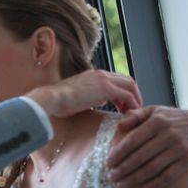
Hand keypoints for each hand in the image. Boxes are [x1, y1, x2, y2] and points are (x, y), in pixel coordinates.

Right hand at [27, 70, 141, 117]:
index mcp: (92, 74)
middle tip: (133, 108)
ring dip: (135, 99)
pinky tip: (130, 113)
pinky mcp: (107, 89)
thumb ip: (88, 96)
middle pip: (126, 80)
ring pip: (130, 85)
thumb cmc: (57, 101)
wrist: (52, 98)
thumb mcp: (75, 96)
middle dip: (133, 93)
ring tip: (135, 112)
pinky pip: (127, 95)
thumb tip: (97, 102)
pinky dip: (132, 104)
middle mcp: (100, 74)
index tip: (122, 104)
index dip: (122, 91)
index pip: (115, 79)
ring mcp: (104, 80)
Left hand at [107, 106, 187, 187]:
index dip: (118, 154)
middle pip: (140, 157)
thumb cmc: (173, 119)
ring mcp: (179, 148)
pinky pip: (169, 176)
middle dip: (122, 169)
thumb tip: (119, 126)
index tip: (107, 163)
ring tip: (121, 186)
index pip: (132, 140)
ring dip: (134, 179)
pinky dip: (155, 185)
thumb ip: (135, 116)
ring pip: (152, 168)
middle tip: (110, 177)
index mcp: (156, 122)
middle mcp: (168, 135)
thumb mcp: (154, 111)